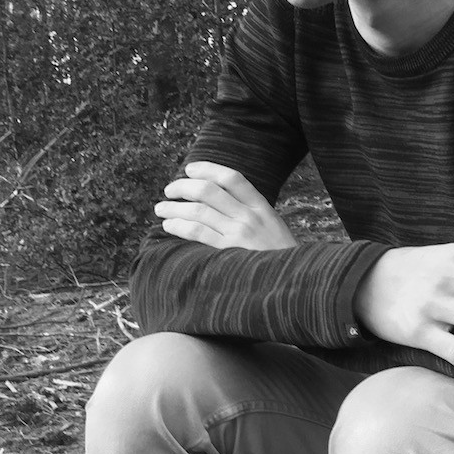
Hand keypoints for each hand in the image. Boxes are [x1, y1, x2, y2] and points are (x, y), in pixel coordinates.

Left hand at [155, 162, 296, 250]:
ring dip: (174, 208)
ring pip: (198, 210)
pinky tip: (169, 226)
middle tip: (169, 190)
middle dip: (183, 187)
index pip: (232, 177)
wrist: (292, 285)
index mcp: (262, 207)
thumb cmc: (279, 259)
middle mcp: (250, 216)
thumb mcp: (272, 229)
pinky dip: (179, 226)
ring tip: (161, 209)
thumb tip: (215, 203)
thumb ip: (249, 214)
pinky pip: (197, 232)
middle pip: (209, 190)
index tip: (189, 169)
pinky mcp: (228, 252)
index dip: (207, 169)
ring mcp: (239, 234)